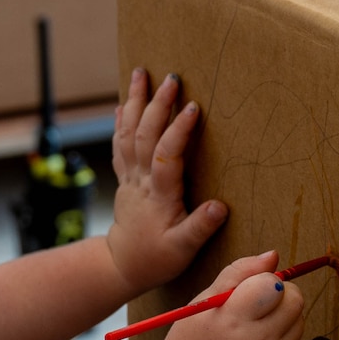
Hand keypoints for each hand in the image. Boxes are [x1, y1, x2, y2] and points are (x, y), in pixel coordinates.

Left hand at [105, 69, 228, 293]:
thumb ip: (200, 228)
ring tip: (140, 73)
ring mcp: (129, 178)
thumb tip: (219, 207)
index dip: (178, 130)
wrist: (121, 266)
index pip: (166, 156)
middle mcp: (140, 182)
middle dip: (157, 104)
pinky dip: (120, 120)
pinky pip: (119, 143)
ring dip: (134, 102)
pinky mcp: (124, 178)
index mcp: (159, 196)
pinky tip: (123, 102)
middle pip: (144, 136)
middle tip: (170, 77)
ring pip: (128, 134)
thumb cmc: (156, 259)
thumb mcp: (183, 250)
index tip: (193, 107)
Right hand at [159, 251, 306, 339]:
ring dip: (282, 314)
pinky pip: (296, 339)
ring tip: (255, 325)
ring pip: (299, 318)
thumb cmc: (194, 336)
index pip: (273, 285)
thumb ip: (239, 272)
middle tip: (258, 302)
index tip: (250, 288)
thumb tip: (273, 255)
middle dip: (280, 293)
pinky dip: (282, 335)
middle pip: (294, 300)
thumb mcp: (206, 299)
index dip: (264, 280)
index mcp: (232, 321)